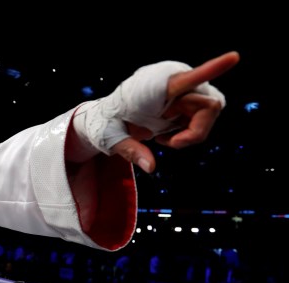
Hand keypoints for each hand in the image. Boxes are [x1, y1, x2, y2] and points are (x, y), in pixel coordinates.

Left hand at [113, 51, 239, 172]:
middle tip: (167, 142)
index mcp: (157, 86)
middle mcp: (177, 83)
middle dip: (194, 131)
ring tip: (163, 135)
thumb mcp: (113, 137)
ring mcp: (185, 91)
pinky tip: (168, 133)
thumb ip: (131, 150)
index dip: (213, 68)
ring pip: (209, 116)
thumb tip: (151, 167)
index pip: (188, 77)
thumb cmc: (108, 123)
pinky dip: (188, 133)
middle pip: (209, 107)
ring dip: (190, 133)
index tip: (234, 56)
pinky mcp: (189, 100)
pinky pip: (203, 121)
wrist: (108, 117)